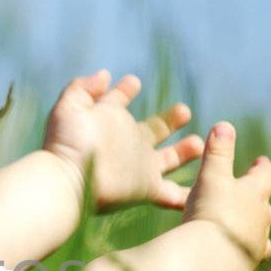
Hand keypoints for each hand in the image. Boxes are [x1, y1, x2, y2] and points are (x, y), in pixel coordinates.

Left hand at [43, 69, 204, 211]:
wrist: (68, 182)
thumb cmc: (66, 144)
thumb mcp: (69, 108)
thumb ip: (83, 88)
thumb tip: (104, 75)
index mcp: (109, 121)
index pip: (118, 100)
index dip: (125, 90)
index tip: (133, 82)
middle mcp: (126, 144)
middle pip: (154, 131)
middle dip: (170, 120)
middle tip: (184, 110)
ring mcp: (139, 167)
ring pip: (169, 160)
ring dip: (185, 152)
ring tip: (198, 142)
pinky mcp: (147, 188)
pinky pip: (172, 194)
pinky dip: (187, 195)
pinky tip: (205, 190)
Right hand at [183, 121, 270, 270]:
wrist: (209, 260)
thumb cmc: (210, 214)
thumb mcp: (210, 177)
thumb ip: (217, 152)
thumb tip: (225, 125)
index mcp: (254, 195)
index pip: (265, 176)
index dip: (262, 167)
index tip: (260, 161)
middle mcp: (261, 220)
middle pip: (264, 205)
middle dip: (256, 199)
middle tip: (249, 195)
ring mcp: (256, 245)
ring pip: (260, 234)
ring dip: (251, 228)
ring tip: (241, 228)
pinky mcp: (246, 267)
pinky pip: (247, 257)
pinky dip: (241, 252)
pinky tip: (232, 255)